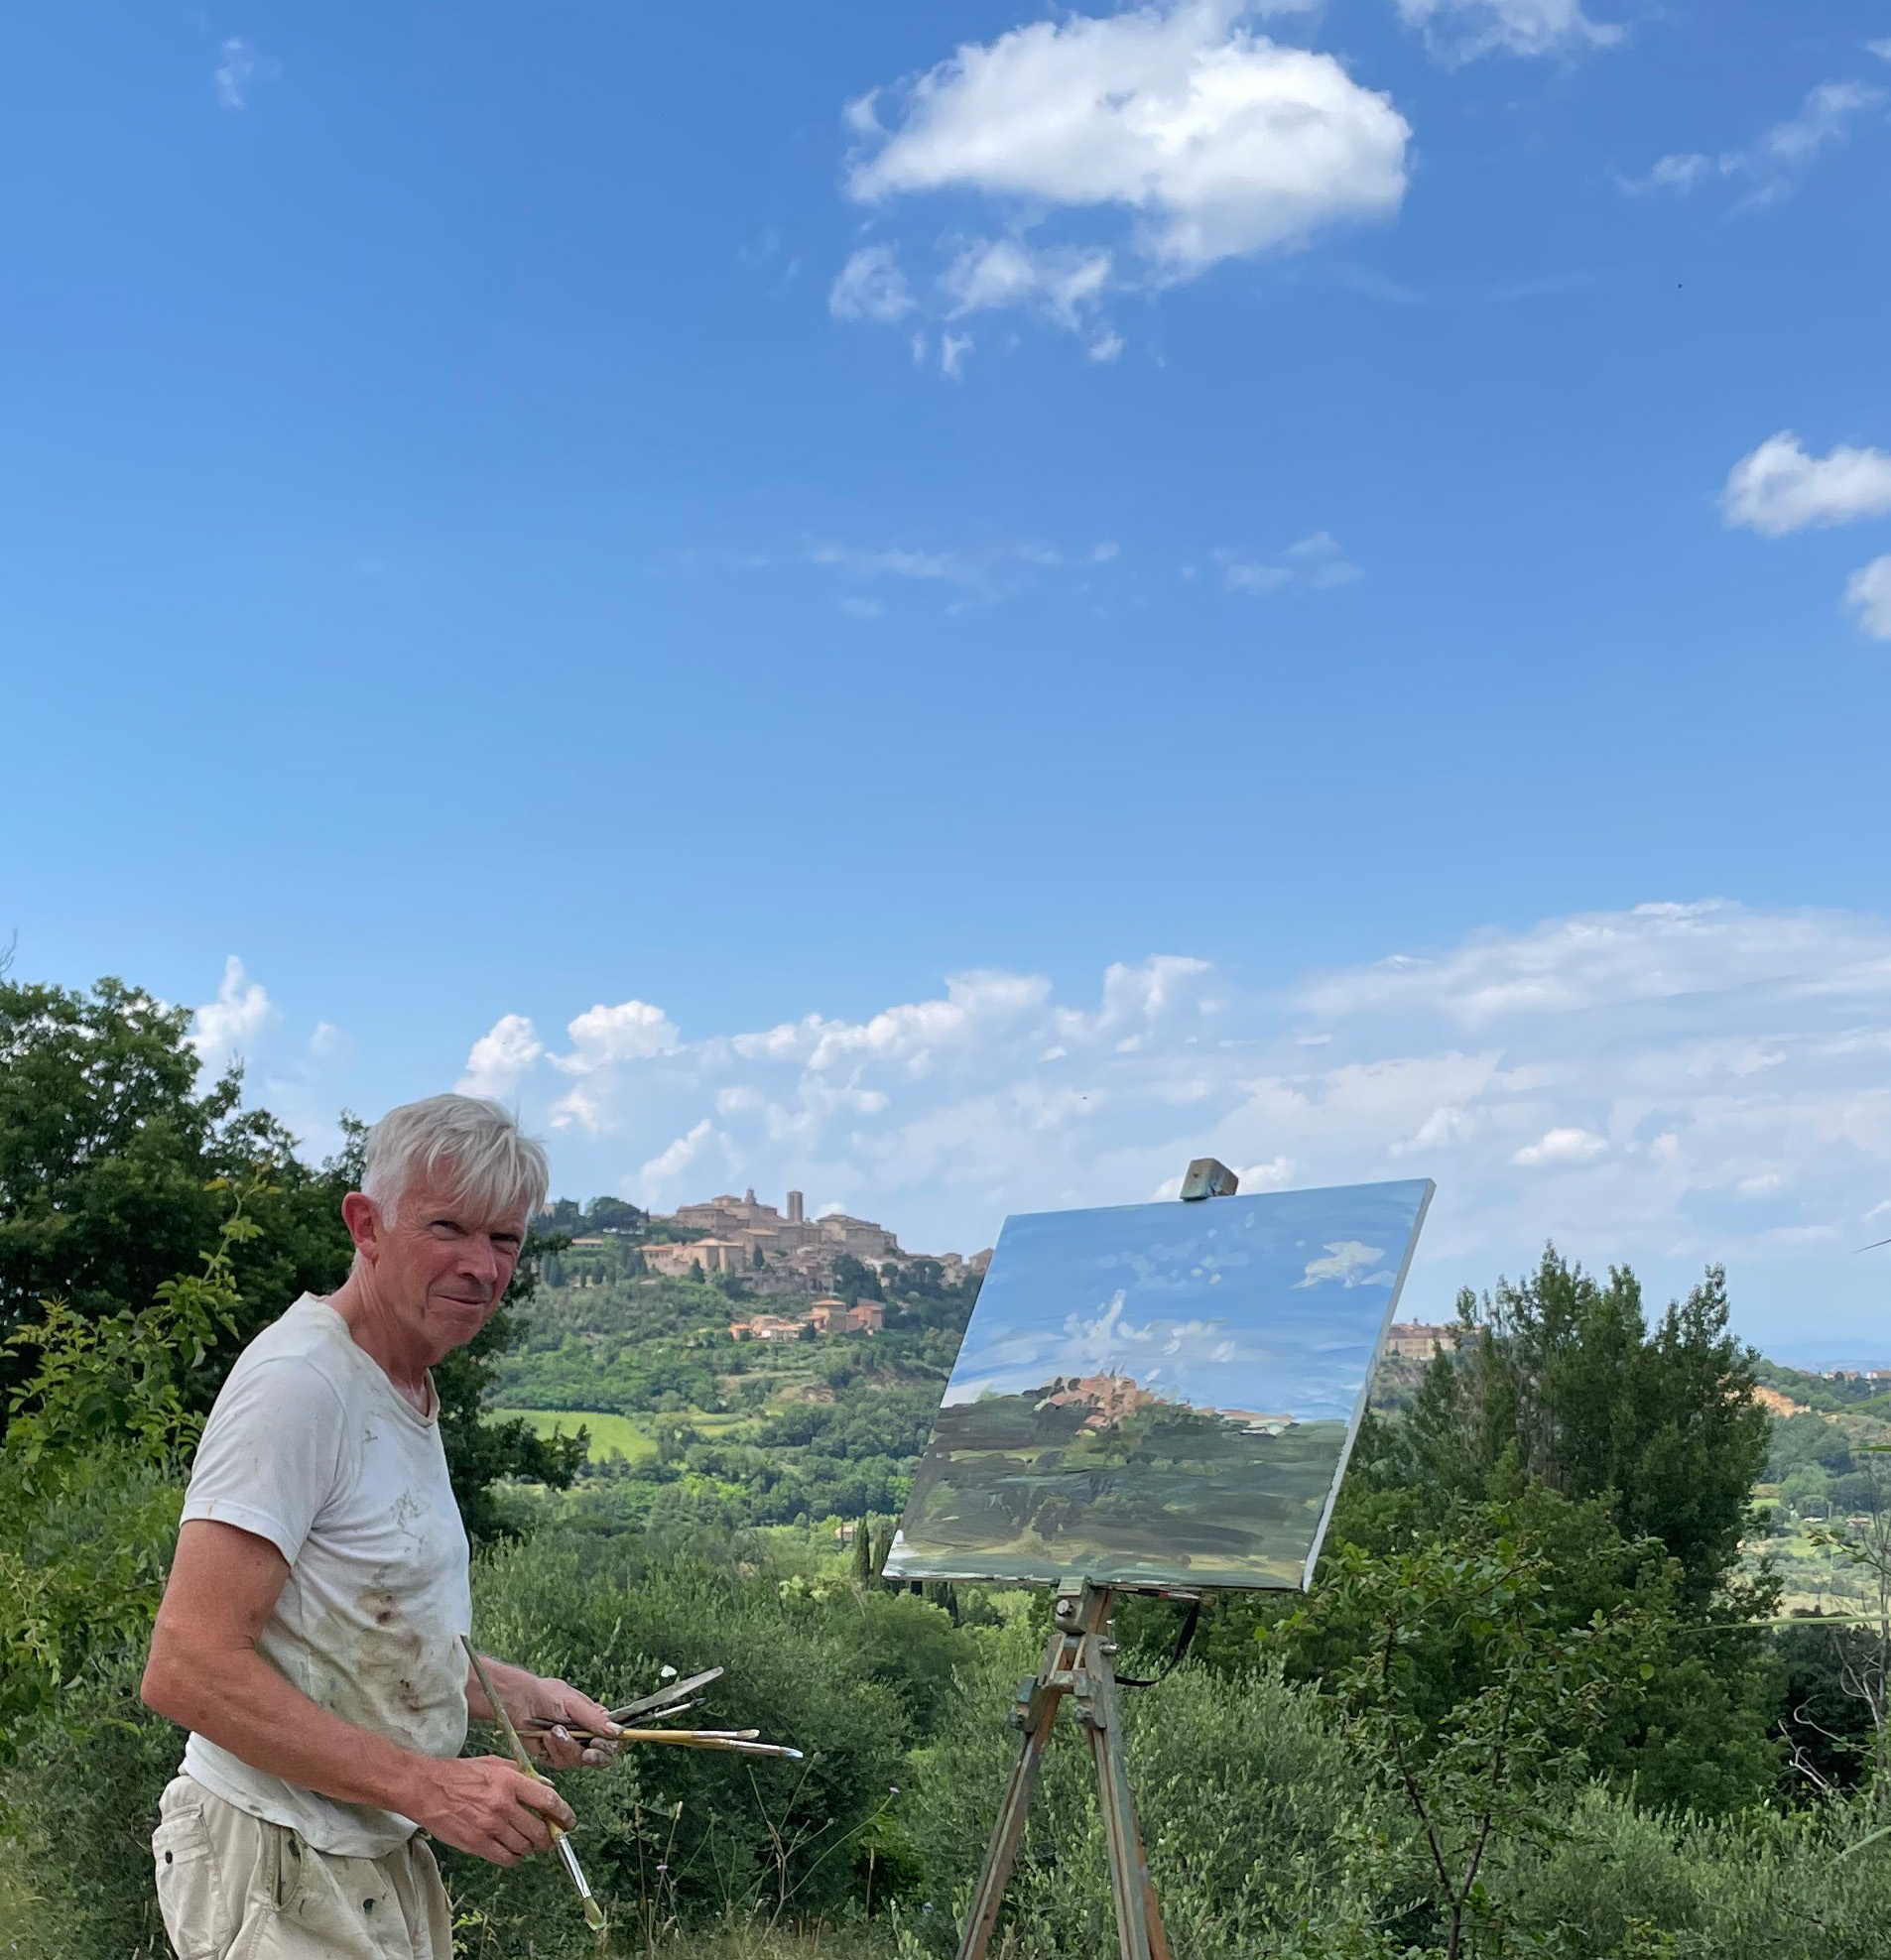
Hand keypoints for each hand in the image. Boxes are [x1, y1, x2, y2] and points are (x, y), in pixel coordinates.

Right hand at [405, 1754, 574, 1866]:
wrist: (426, 1788)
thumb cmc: (460, 1773)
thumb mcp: (495, 1763)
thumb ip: (523, 1774)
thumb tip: (547, 1787)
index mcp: (509, 1781)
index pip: (547, 1800)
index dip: (563, 1814)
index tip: (569, 1821)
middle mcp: (502, 1804)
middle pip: (538, 1829)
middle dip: (549, 1837)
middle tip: (550, 1838)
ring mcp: (489, 1826)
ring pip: (524, 1846)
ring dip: (530, 1848)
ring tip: (528, 1843)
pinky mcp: (476, 1843)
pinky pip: (505, 1858)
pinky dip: (514, 1858)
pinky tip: (513, 1852)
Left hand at [513, 1674, 623, 1768]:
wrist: (519, 1702)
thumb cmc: (548, 1695)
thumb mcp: (573, 1703)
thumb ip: (595, 1719)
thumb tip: (620, 1732)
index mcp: (596, 1720)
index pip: (615, 1739)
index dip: (613, 1745)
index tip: (601, 1743)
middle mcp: (587, 1737)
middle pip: (602, 1757)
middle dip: (595, 1755)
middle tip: (588, 1750)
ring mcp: (571, 1749)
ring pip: (580, 1761)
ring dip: (568, 1747)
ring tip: (554, 1730)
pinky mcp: (555, 1758)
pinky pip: (562, 1763)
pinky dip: (554, 1749)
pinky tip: (546, 1736)